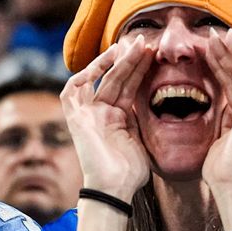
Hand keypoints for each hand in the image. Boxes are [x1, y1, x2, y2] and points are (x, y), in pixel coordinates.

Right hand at [60, 36, 154, 200]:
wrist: (115, 188)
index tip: (154, 54)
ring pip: (98, 80)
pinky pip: (72, 90)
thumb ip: (143, 117)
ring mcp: (86, 114)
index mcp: (116, 117)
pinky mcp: (75, 118)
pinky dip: (84, 74)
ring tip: (131, 46)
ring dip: (113, 62)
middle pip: (115, 79)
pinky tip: (103, 61)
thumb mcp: (143, 138)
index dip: (140, 69)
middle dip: (130, 60)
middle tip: (145, 41)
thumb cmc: (130, 172)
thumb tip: (158, 99)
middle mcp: (100, 112)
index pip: (128, 86)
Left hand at [202, 28, 231, 229]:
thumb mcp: (212, 140)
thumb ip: (213, 124)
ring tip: (219, 34)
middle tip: (212, 35)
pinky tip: (230, 43)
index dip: (220, 65)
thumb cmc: (218, 169)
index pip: (231, 84)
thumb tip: (199, 117)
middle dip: (227, 53)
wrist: (230, 183)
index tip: (206, 50)